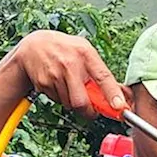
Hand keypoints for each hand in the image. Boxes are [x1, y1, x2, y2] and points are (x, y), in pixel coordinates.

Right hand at [10, 30, 128, 119]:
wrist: (34, 46)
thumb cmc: (65, 49)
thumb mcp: (85, 52)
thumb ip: (100, 72)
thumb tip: (122, 94)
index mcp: (85, 54)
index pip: (103, 77)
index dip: (112, 94)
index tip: (119, 106)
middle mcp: (70, 64)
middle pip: (81, 101)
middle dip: (88, 111)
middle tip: (91, 110)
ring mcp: (55, 74)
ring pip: (69, 103)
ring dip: (72, 102)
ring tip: (70, 86)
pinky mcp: (43, 83)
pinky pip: (57, 100)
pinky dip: (60, 97)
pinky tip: (58, 84)